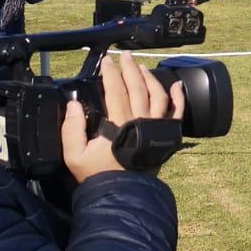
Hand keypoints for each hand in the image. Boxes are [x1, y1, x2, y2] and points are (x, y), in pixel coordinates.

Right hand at [60, 52, 185, 182]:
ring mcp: (155, 128)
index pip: (115, 90)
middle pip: (137, 87)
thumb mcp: (75, 155)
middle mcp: (140, 121)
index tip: (106, 61)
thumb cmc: (98, 175)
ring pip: (157, 95)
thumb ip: (71, 129)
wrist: (122, 196)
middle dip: (129, 68)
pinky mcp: (164, 136)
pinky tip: (177, 86)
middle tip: (123, 55)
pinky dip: (178, 98)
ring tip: (140, 67)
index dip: (111, 73)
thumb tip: (73, 105)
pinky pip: (175, 114)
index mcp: (119, 124)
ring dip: (149, 78)